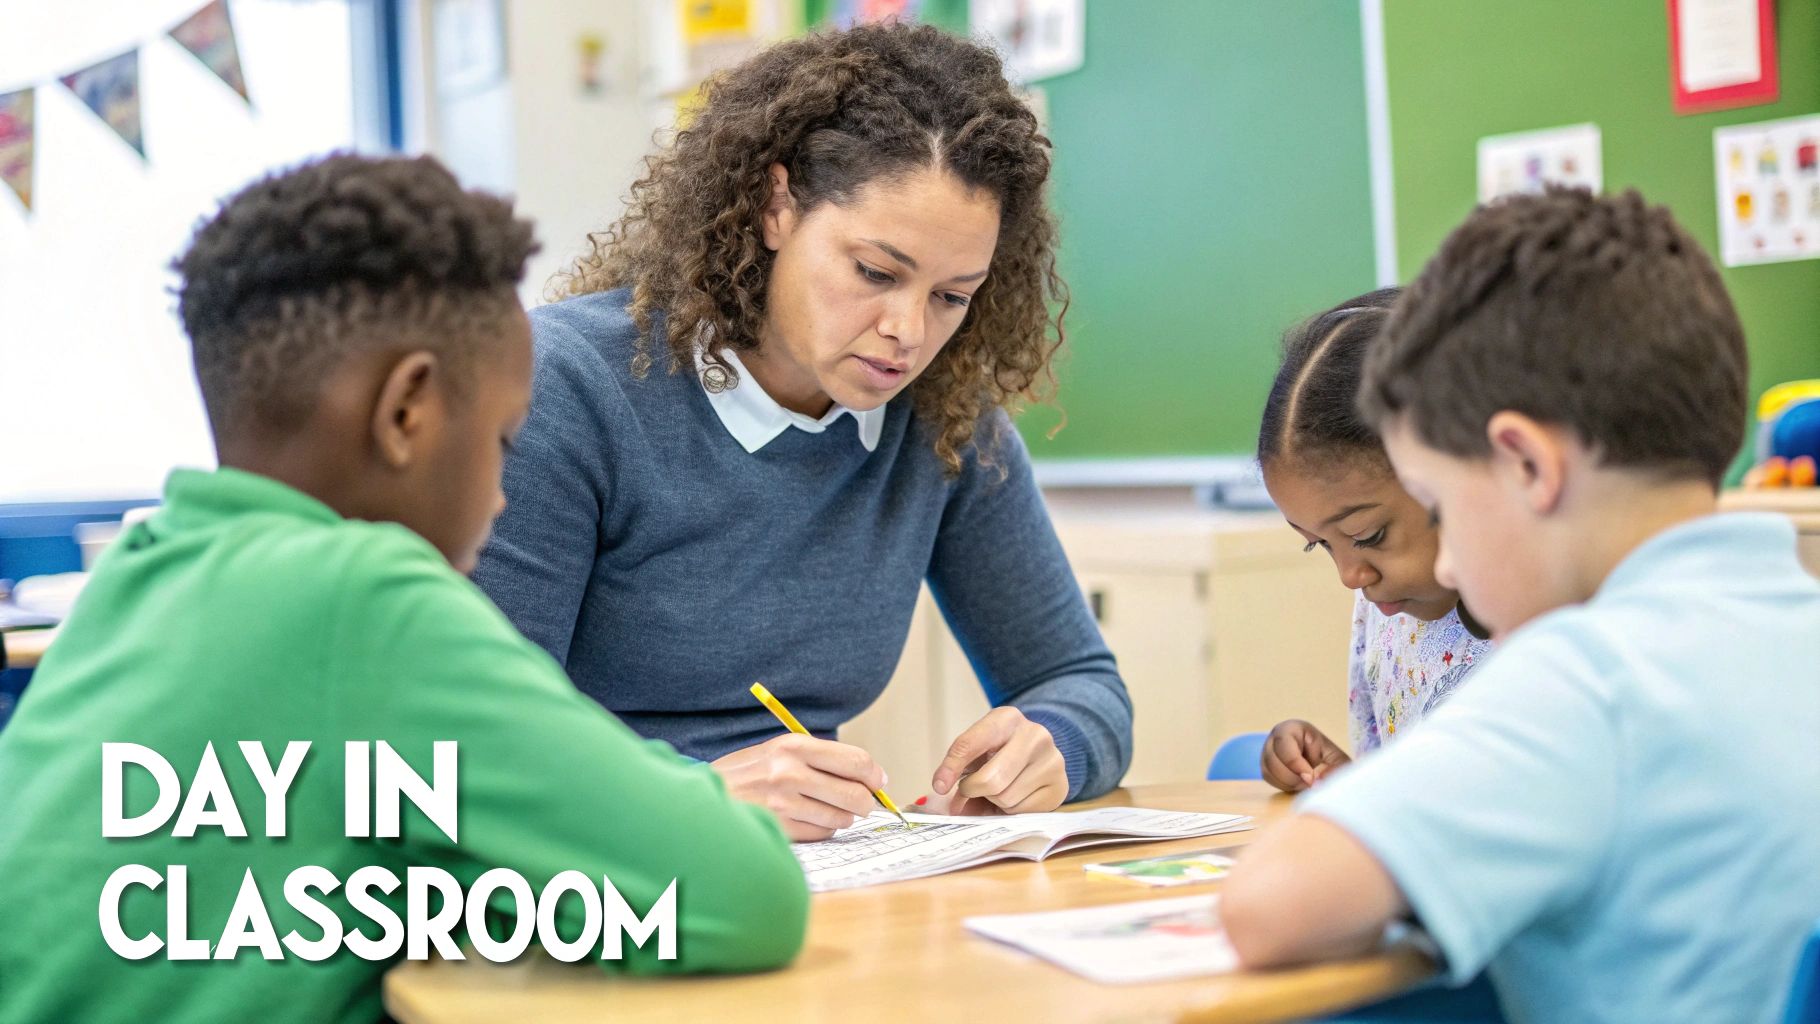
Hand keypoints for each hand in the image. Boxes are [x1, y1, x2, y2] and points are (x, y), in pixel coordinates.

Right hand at [711, 734, 885, 840]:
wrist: (702, 797)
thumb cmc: (746, 774)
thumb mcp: (778, 751)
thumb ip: (819, 759)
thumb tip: (869, 775)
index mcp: (793, 745)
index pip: (856, 761)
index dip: (874, 775)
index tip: (878, 782)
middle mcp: (790, 772)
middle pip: (856, 794)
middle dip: (865, 802)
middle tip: (861, 804)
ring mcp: (783, 804)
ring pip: (841, 818)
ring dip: (840, 817)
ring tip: (823, 809)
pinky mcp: (778, 829)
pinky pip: (821, 834)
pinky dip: (822, 830)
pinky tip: (806, 821)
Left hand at [929, 707, 1067, 814]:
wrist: (1040, 753)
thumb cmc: (1000, 752)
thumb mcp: (978, 751)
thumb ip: (961, 772)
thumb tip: (953, 808)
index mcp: (1007, 718)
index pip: (970, 744)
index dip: (951, 767)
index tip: (940, 786)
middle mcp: (1034, 735)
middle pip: (990, 780)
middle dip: (973, 790)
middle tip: (969, 790)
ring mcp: (1052, 760)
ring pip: (1006, 798)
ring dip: (994, 801)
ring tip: (1000, 788)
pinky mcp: (1060, 786)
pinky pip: (1023, 812)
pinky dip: (1012, 810)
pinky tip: (1017, 796)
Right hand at [1261, 719, 1351, 792]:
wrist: (1320, 762)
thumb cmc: (1328, 757)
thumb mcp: (1337, 760)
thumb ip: (1334, 769)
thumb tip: (1318, 783)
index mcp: (1292, 728)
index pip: (1284, 742)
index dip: (1294, 763)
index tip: (1310, 778)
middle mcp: (1275, 736)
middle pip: (1272, 759)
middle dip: (1292, 776)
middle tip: (1309, 782)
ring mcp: (1267, 750)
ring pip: (1268, 770)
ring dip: (1288, 782)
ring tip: (1305, 781)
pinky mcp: (1265, 765)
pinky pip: (1268, 778)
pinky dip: (1283, 785)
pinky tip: (1296, 783)